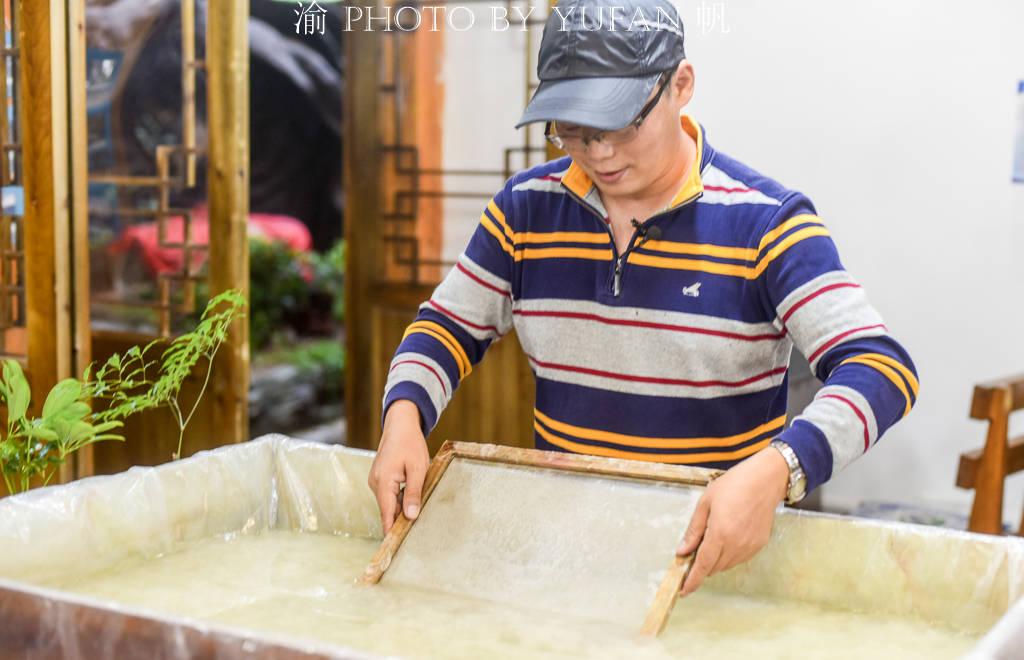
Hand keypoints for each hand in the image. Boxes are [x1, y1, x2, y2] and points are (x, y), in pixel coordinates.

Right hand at [367, 400, 429, 534]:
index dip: (391, 532)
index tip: (394, 549)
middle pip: (388, 510)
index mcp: (383, 483)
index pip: (386, 515)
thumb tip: (411, 516)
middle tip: (415, 536)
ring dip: (402, 508)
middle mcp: (375, 484)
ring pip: (390, 503)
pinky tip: (412, 498)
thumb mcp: (417, 468)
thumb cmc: (410, 444)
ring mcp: (376, 481)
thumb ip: (413, 493)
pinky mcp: (380, 478)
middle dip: (400, 521)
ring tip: (418, 515)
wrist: (400, 424)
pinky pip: (390, 494)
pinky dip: (400, 499)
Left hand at [676, 446, 789, 596]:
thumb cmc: (734, 485)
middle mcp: (736, 544)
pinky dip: (728, 555)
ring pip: (726, 565)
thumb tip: (683, 550)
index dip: (692, 581)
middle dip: (701, 566)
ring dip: (715, 561)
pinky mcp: (759, 545)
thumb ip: (694, 530)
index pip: (703, 566)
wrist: (765, 480)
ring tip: (711, 540)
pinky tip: (726, 539)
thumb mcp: (705, 503)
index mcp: (720, 533)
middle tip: (693, 552)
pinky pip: (739, 558)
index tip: (684, 591)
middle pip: (714, 568)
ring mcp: (749, 546)